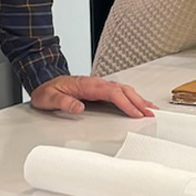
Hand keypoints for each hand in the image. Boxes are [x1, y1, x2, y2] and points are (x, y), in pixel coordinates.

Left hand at [29, 76, 156, 117]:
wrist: (44, 81)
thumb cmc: (47, 91)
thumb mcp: (50, 98)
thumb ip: (64, 102)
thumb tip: (79, 107)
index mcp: (87, 85)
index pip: (112, 92)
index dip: (125, 103)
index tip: (135, 113)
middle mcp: (96, 83)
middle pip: (123, 90)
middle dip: (138, 102)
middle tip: (151, 114)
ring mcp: (100, 86)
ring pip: (124, 90)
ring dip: (138, 99)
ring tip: (151, 110)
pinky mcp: (100, 90)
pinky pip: (121, 92)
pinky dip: (133, 98)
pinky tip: (139, 104)